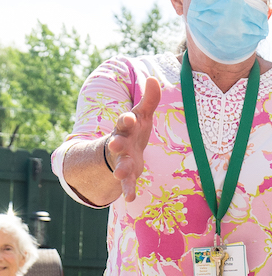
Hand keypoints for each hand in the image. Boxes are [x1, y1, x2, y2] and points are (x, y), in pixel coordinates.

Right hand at [107, 76, 160, 201]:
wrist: (122, 151)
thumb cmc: (134, 131)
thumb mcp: (142, 116)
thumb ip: (149, 100)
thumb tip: (153, 77)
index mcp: (125, 128)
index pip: (124, 122)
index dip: (126, 119)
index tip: (128, 117)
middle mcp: (121, 143)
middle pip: (117, 143)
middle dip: (116, 144)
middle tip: (115, 144)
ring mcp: (122, 159)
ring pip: (120, 164)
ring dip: (120, 169)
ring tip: (118, 175)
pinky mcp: (127, 174)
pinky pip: (127, 183)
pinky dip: (127, 190)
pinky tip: (129, 198)